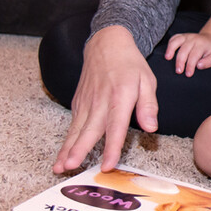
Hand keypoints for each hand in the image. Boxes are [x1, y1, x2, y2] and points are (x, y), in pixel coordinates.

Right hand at [52, 25, 157, 174]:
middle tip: (69, 166)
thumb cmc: (129, 64)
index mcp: (120, 97)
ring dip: (66, 149)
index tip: (107, 165)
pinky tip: (62, 155)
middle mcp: (100, 101)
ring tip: (59, 167)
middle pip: (89, 130)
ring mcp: (86, 102)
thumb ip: (149, 105)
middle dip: (78, 150)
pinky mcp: (78, 102)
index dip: (112, 147)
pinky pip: (73, 125)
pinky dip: (66, 140)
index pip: (116, 126)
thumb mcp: (147, 80)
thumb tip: (151, 127)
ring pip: (76, 130)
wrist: (107, 44)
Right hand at [164, 32, 210, 76]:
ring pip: (176, 41)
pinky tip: (167, 53)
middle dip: (180, 61)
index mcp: (202, 44)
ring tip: (168, 58)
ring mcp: (186, 36)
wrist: (210, 39)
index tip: (188, 74)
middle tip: (178, 71)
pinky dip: (169, 45)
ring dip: (171, 50)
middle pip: (184, 50)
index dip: (190, 65)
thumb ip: (208, 62)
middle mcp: (193, 39)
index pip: (194, 56)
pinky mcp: (181, 36)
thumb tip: (198, 66)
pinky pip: (173, 38)